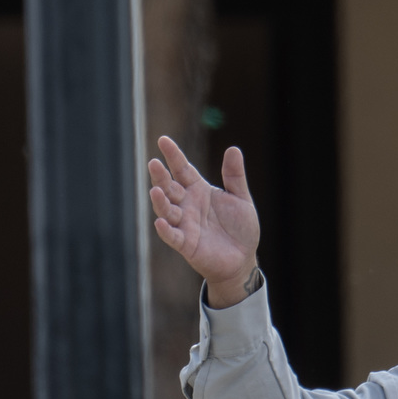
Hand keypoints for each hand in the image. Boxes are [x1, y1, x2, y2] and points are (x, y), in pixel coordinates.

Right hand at [151, 137, 263, 307]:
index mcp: (199, 190)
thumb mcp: (241, 198)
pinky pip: (173, 236)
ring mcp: (185, 224)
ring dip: (160, 201)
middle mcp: (188, 205)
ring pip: (167, 210)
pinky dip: (165, 230)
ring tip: (156, 190)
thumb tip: (234, 148)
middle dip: (161, 176)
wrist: (243, 259)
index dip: (173, 155)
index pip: (182, 169)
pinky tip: (160, 222)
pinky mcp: (186, 244)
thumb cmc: (240, 228)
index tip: (163, 140)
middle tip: (154, 163)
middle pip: (170, 187)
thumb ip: (235, 176)